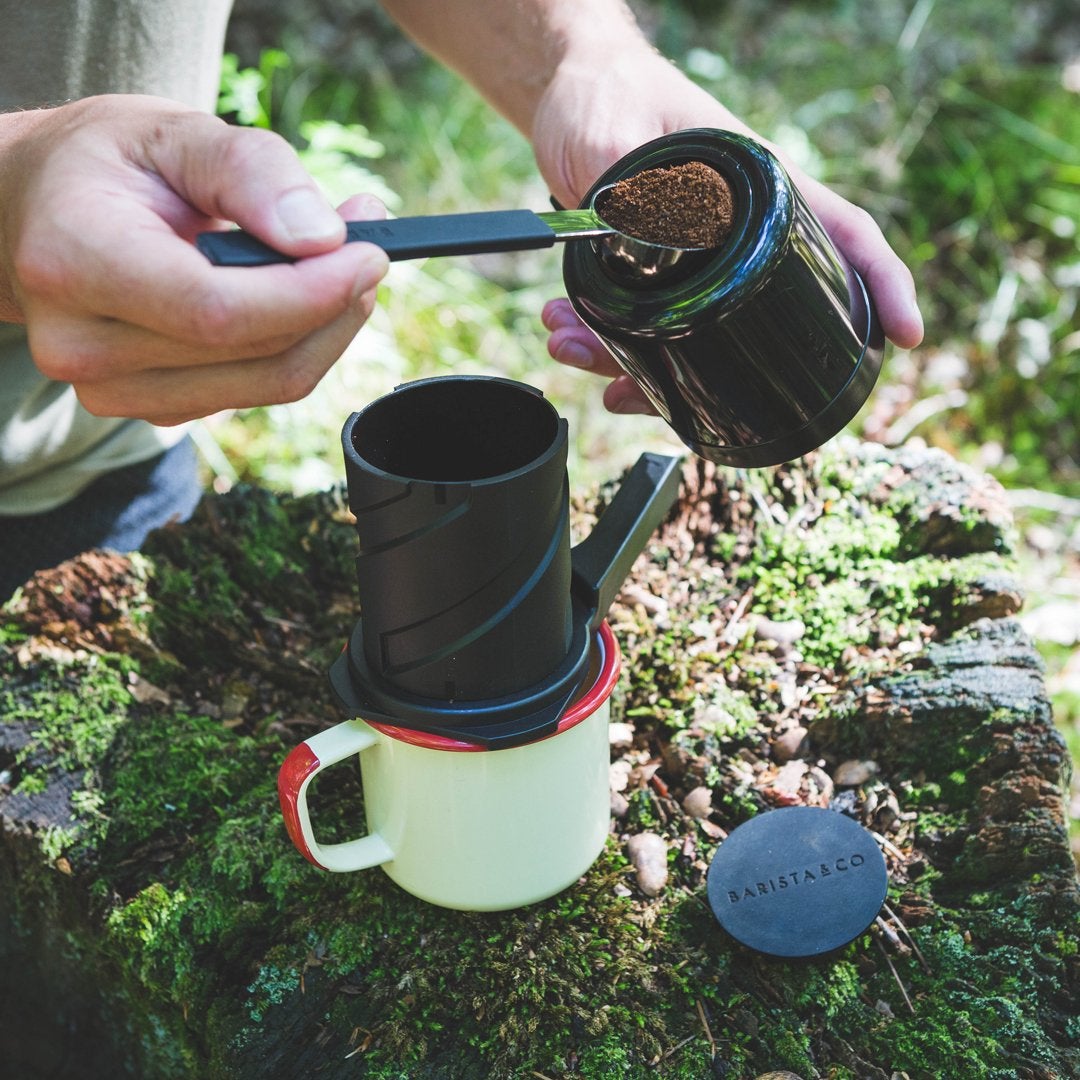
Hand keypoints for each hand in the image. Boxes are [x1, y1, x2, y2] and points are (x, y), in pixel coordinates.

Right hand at [0, 95, 388, 424]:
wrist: (37, 216)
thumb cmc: (103, 167)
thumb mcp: (172, 132)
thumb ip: (250, 170)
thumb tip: (322, 237)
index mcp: (76, 261)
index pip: (216, 310)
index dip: (310, 292)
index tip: (369, 253)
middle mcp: (85, 344)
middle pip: (255, 353)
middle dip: (333, 301)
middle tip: (368, 246)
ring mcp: (114, 389)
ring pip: (267, 382)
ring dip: (325, 327)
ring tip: (338, 264)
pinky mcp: (152, 409)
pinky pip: (255, 389)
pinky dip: (295, 345)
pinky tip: (293, 296)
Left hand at [532, 47, 922, 413]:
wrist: (566, 91)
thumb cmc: (605, 95)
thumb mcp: (620, 139)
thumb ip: (637, 193)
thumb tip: (656, 251)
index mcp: (757, 190)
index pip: (844, 232)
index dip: (882, 283)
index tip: (905, 333)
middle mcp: (735, 235)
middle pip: (758, 321)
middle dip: (702, 373)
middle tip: (633, 391)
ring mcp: (696, 261)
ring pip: (687, 339)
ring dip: (628, 362)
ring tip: (573, 349)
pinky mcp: (653, 274)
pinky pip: (641, 330)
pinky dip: (605, 347)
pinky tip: (570, 342)